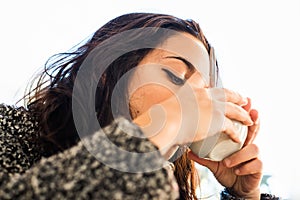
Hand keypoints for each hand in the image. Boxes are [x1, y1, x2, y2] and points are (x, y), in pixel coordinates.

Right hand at [134, 74, 252, 156]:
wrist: (166, 121)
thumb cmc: (162, 117)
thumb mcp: (166, 104)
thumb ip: (172, 105)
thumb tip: (167, 112)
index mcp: (192, 88)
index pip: (204, 81)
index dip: (212, 85)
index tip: (215, 88)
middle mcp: (205, 94)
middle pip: (226, 93)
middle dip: (237, 97)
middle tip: (244, 100)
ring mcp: (212, 105)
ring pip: (233, 109)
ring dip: (242, 114)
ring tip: (248, 118)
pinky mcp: (217, 119)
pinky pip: (231, 126)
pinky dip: (236, 133)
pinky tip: (238, 138)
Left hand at [188, 100, 261, 198]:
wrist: (236, 189)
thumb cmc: (225, 170)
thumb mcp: (213, 162)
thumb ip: (203, 156)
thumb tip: (188, 151)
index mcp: (237, 140)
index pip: (241, 124)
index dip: (243, 112)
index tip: (244, 100)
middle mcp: (248, 145)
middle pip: (254, 129)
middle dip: (254, 120)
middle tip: (253, 112)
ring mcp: (255, 155)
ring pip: (254, 148)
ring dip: (239, 154)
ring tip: (227, 162)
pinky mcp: (259, 167)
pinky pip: (256, 163)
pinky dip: (245, 167)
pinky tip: (236, 170)